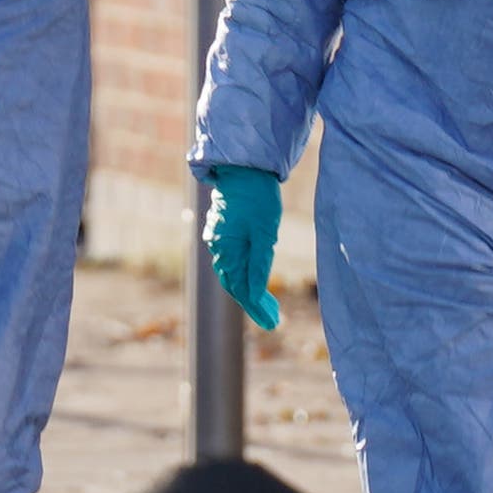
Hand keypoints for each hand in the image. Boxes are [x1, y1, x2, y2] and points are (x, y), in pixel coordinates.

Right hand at [204, 168, 284, 332]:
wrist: (245, 167)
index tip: (272, 324)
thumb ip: (260, 263)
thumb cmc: (259, 197)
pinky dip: (244, 274)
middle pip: (235, 284)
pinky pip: (231, 260)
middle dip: (254, 303)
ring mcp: (218, 239)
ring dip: (249, 290)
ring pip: (232, 272)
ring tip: (268, 306)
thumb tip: (255, 293)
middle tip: (273, 320)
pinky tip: (254, 280)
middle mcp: (218, 247)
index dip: (256, 308)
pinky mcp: (223, 231)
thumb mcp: (266, 232)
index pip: (242, 288)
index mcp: (227, 249)